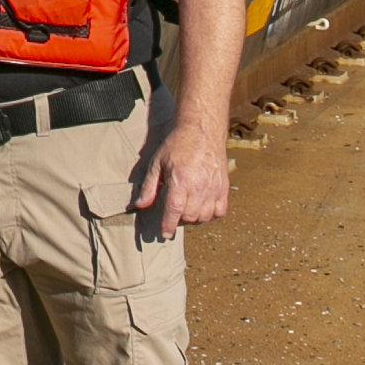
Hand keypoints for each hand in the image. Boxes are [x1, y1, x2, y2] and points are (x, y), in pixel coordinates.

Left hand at [133, 114, 232, 238]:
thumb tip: (140, 205)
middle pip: (189, 217)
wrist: (202, 130)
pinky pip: (219, 211)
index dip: (168, 225)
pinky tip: (201, 207)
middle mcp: (199, 186)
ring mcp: (214, 187)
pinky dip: (210, 214)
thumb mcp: (157, 163)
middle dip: (179, 220)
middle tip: (173, 213)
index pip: (174, 211)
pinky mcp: (224, 187)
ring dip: (193, 218)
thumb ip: (149, 186)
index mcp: (181, 180)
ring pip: (204, 217)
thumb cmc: (177, 145)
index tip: (164, 234)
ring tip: (186, 209)